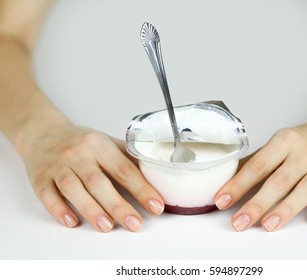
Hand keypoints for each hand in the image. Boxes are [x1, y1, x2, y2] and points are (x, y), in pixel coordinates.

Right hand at [22, 122, 163, 231]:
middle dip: (118, 205)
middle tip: (135, 224)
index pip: (124, 169)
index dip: (141, 189)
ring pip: (73, 189)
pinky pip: (48, 195)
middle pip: (99, 182)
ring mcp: (57, 166)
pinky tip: (73, 222)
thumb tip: (156, 178)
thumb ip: (128, 158)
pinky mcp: (40, 178)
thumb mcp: (106, 142)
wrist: (44, 133)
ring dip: (91, 209)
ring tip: (107, 227)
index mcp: (99, 145)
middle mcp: (78, 154)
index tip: (156, 206)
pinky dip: (59, 210)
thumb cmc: (82, 142)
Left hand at [215, 116, 306, 231]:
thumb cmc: (302, 141)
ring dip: (285, 209)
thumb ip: (257, 162)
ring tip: (267, 226)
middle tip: (239, 222)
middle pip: (278, 181)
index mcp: (284, 141)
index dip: (238, 184)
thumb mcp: (279, 143)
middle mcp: (304, 152)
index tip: (222, 200)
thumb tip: (228, 182)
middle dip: (257, 204)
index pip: (258, 165)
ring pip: (305, 189)